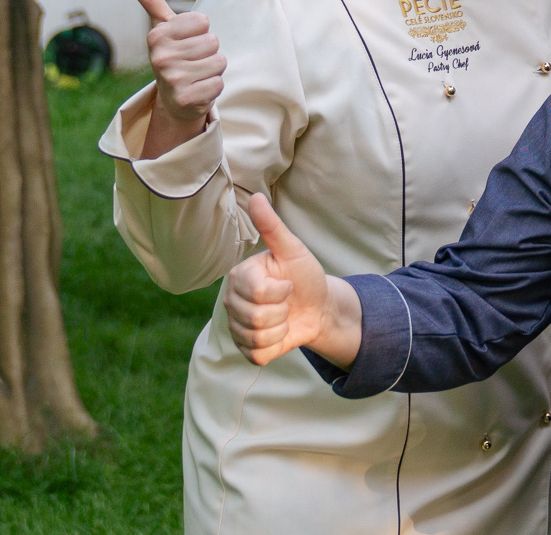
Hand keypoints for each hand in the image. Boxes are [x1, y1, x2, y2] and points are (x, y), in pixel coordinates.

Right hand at [126, 0, 224, 126]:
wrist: (173, 100)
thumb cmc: (174, 56)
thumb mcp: (162, 28)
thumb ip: (151, 0)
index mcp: (157, 36)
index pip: (203, 21)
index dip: (201, 32)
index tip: (187, 42)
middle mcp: (161, 58)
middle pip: (213, 42)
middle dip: (208, 52)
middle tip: (193, 62)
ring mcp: (172, 80)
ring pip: (219, 62)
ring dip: (213, 69)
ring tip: (196, 75)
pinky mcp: (186, 99)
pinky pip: (219, 83)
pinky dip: (214, 87)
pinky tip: (198, 90)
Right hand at [224, 194, 359, 367]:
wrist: (319, 307)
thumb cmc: (305, 275)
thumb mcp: (293, 250)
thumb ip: (272, 227)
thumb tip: (256, 197)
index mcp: (240, 276)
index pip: (257, 292)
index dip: (281, 291)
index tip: (288, 283)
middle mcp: (232, 301)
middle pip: (256, 317)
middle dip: (282, 310)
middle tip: (287, 301)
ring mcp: (236, 326)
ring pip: (257, 337)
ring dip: (281, 328)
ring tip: (284, 316)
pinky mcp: (246, 348)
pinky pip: (259, 355)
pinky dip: (277, 346)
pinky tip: (280, 333)